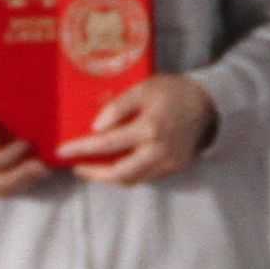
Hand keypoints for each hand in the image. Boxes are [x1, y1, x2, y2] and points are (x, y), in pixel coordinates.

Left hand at [56, 72, 215, 186]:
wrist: (207, 103)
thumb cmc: (172, 91)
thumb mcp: (144, 88)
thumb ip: (118, 106)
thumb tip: (95, 127)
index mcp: (149, 128)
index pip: (108, 144)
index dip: (82, 149)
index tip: (62, 151)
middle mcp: (158, 151)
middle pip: (118, 174)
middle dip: (93, 174)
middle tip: (76, 166)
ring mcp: (168, 163)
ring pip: (131, 180)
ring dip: (108, 176)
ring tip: (92, 166)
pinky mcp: (174, 168)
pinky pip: (145, 177)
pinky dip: (127, 174)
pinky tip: (115, 164)